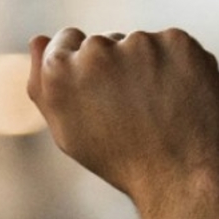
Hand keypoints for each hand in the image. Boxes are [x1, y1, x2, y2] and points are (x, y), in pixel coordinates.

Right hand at [27, 28, 218, 218]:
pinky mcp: (177, 42)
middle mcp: (95, 50)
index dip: (83, 69)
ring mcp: (139, 43)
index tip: (100, 96)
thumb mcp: (68, 132)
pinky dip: (178, 67)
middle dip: (115, 67)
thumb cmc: (119, 160)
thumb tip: (38, 40)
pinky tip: (180, 100)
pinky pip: (172, 46)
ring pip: (140, 45)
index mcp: (59, 70)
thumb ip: (43, 85)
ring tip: (157, 111)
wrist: (180, 178)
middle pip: (104, 42)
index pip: (66, 40)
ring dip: (147, 68)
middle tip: (131, 113)